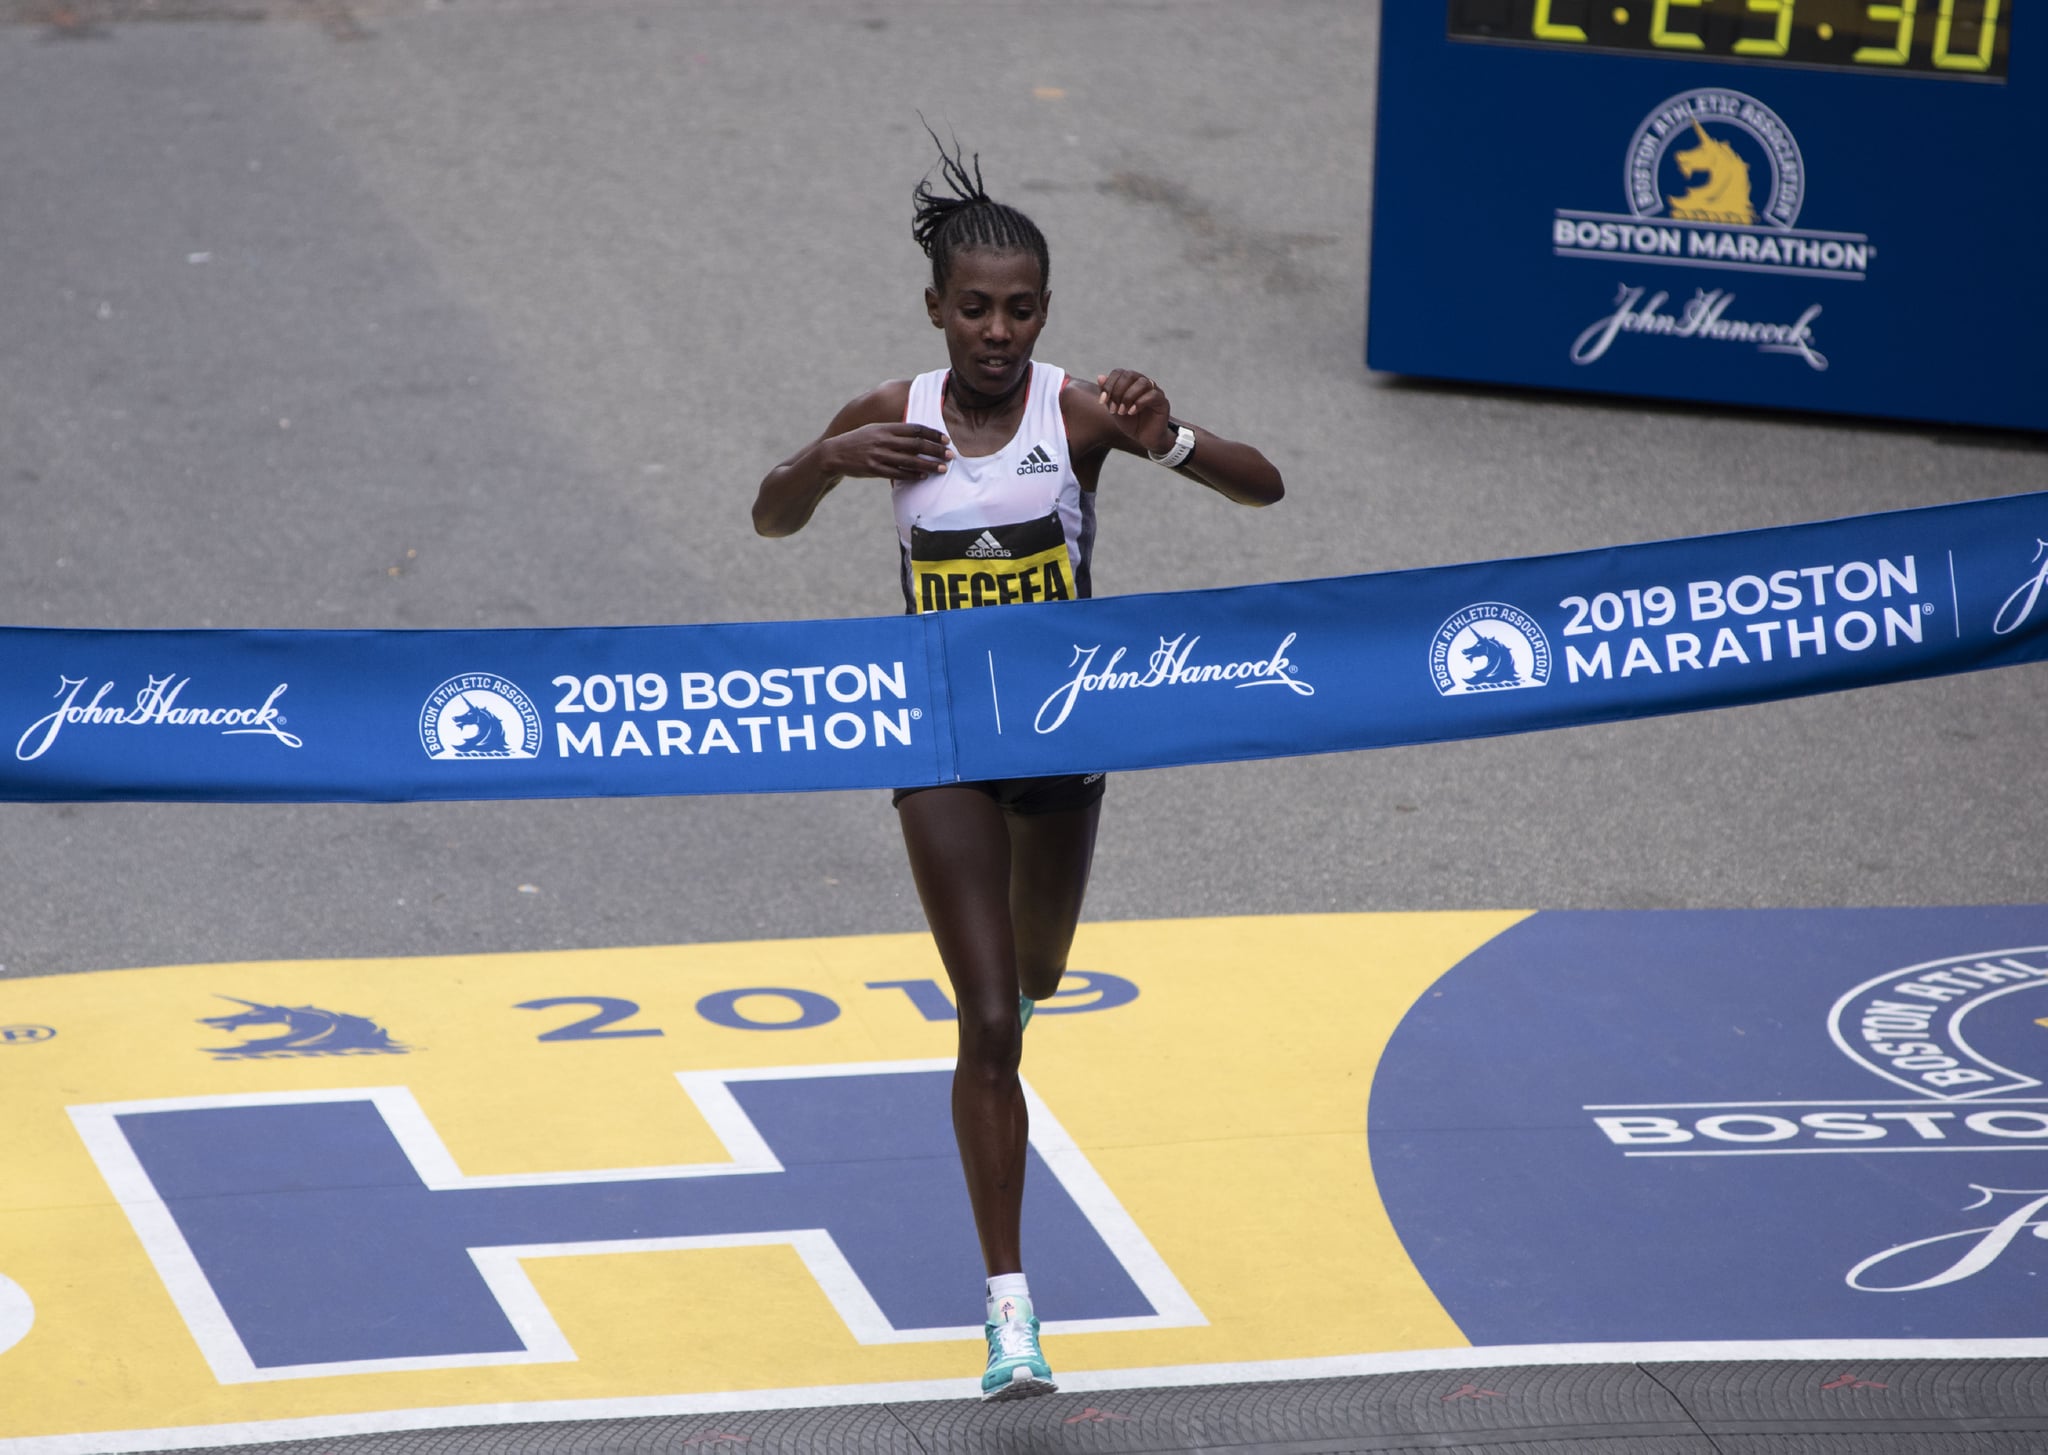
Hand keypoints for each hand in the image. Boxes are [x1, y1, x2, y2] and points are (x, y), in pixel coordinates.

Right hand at [828, 423, 950, 479]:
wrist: (834, 453)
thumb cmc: (859, 441)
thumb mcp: (874, 429)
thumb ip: (893, 431)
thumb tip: (916, 434)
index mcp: (885, 428)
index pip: (915, 429)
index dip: (932, 434)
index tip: (946, 439)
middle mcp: (883, 440)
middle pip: (916, 445)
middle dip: (936, 450)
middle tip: (951, 455)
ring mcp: (879, 455)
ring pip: (910, 461)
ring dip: (929, 465)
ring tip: (943, 468)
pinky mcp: (874, 469)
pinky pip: (897, 473)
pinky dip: (912, 475)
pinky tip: (923, 476)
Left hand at [1096, 370, 1173, 453]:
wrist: (1145, 439)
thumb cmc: (1131, 423)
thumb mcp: (1115, 410)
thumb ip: (1108, 395)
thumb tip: (1100, 377)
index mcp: (1131, 383)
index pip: (1119, 372)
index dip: (1108, 385)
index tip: (1102, 401)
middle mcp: (1143, 383)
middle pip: (1130, 375)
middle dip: (1117, 391)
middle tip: (1113, 409)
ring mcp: (1154, 391)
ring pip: (1142, 383)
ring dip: (1128, 397)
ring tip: (1122, 412)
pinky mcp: (1162, 401)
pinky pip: (1152, 395)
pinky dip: (1139, 403)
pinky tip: (1131, 413)